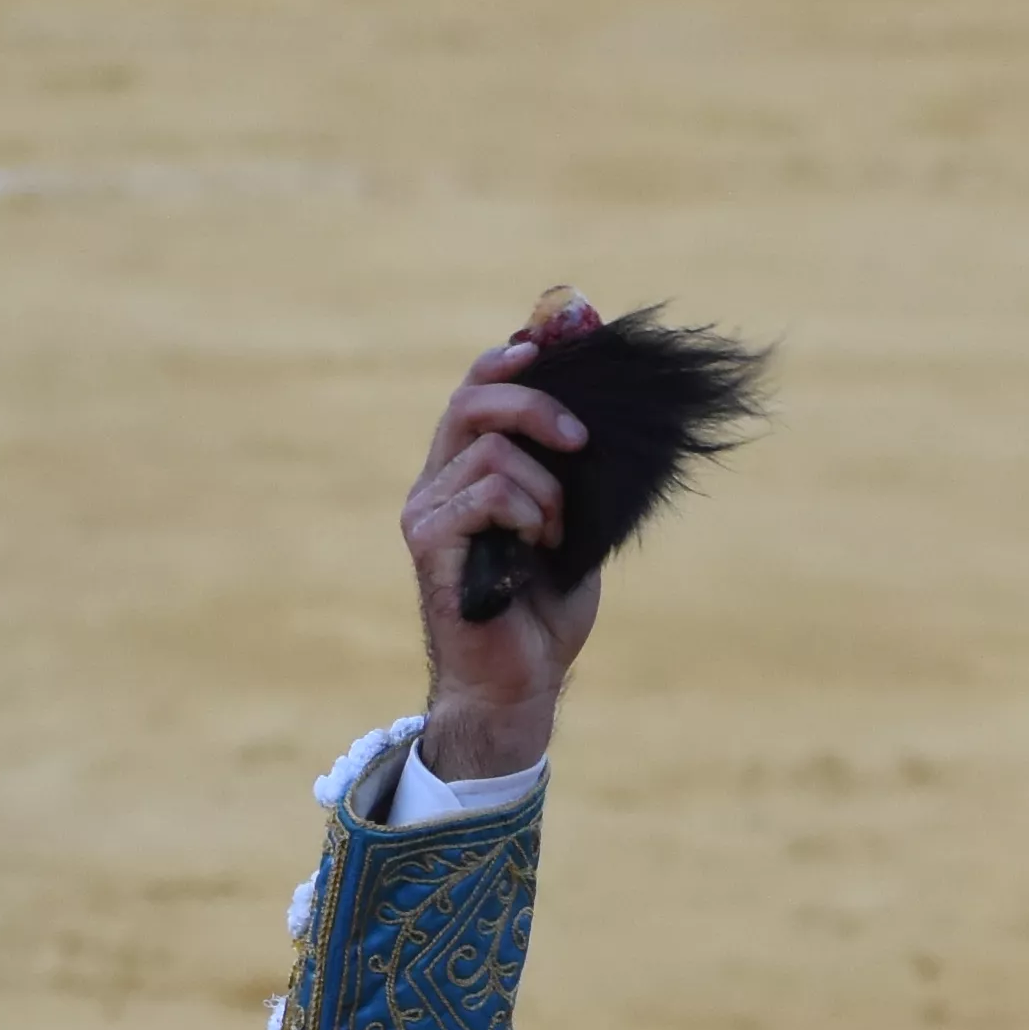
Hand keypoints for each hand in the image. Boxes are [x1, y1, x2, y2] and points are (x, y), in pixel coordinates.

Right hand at [406, 294, 603, 782]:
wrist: (519, 682)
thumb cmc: (544, 608)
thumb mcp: (572, 522)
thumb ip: (573, 468)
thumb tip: (602, 404)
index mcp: (462, 470)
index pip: (474, 390)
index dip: (508, 360)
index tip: (548, 347)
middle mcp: (434, 482)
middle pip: (473, 400)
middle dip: (535, 404)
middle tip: (581, 440)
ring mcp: (426, 510)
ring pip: (493, 451)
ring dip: (547, 488)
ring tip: (558, 534)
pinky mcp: (430, 542)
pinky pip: (488, 492)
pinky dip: (530, 512)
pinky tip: (541, 547)